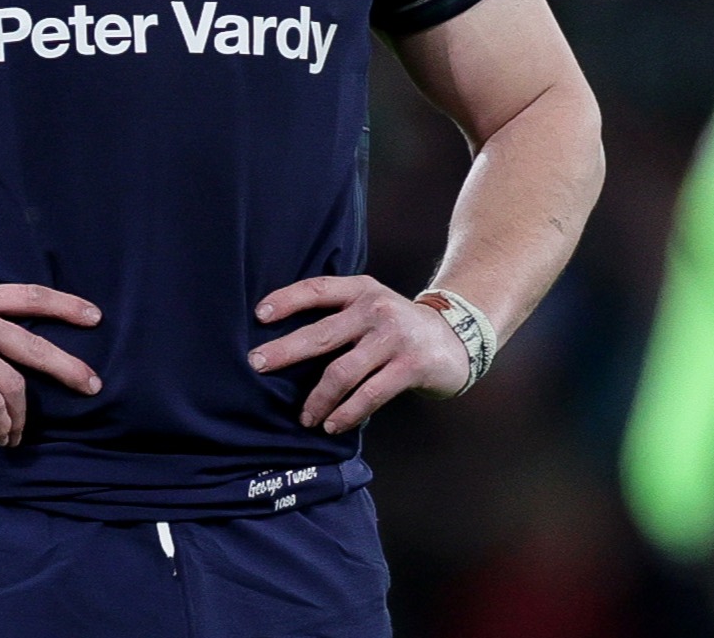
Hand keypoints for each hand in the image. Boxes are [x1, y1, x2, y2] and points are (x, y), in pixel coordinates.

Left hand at [249, 275, 472, 433]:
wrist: (456, 338)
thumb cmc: (398, 326)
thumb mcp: (372, 305)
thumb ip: (340, 316)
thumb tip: (285, 343)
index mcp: (361, 290)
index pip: (317, 289)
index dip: (286, 300)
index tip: (258, 315)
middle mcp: (376, 309)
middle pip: (321, 334)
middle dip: (284, 352)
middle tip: (256, 365)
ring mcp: (394, 338)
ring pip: (342, 373)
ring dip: (317, 399)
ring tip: (304, 417)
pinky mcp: (410, 366)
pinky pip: (369, 395)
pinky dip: (346, 413)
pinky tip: (332, 424)